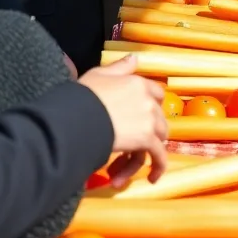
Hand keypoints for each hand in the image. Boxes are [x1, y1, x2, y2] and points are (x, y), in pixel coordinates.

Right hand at [79, 54, 168, 184]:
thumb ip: (119, 68)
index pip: (156, 93)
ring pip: (157, 139)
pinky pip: (158, 156)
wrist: (79, 116)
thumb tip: (135, 58)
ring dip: (144, 154)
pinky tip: (151, 179)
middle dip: (147, 134)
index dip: (152, 106)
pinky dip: (157, 168)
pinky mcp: (147, 139)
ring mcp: (149, 119)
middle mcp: (148, 100)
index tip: (143, 118)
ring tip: (123, 170)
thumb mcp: (99, 75)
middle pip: (158, 119)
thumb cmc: (83, 95)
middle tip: (129, 148)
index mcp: (137, 82)